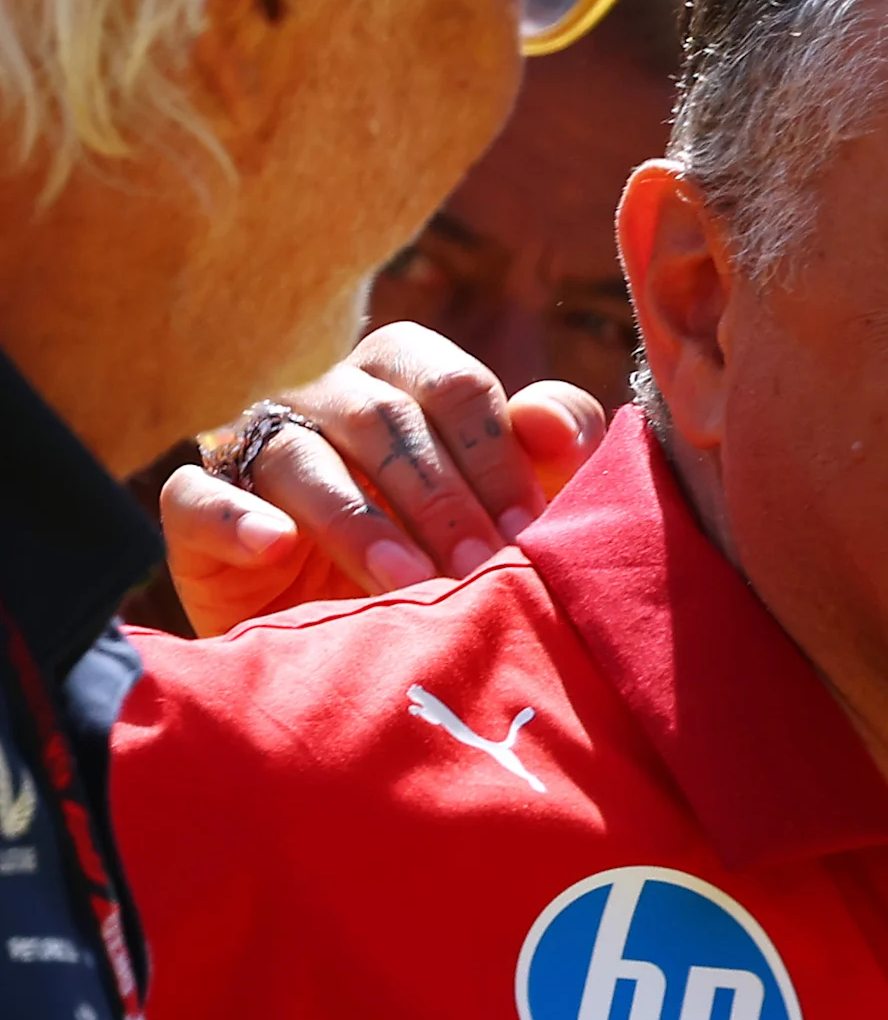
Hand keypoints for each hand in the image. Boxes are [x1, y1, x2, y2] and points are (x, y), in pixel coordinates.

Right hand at [159, 323, 609, 636]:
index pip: (452, 383)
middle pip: (381, 419)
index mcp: (406, 376)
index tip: (530, 528)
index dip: (496, 453)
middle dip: (440, 496)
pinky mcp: (198, 510)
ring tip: (407, 582)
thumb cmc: (452, 550)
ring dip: (360, 521)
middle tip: (479, 565)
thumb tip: (551, 422)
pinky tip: (275, 544)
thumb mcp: (518, 501)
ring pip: (299, 456)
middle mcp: (328, 397)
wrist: (354, 642)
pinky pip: (200, 495)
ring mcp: (256, 447)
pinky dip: (237, 517)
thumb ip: (558, 445)